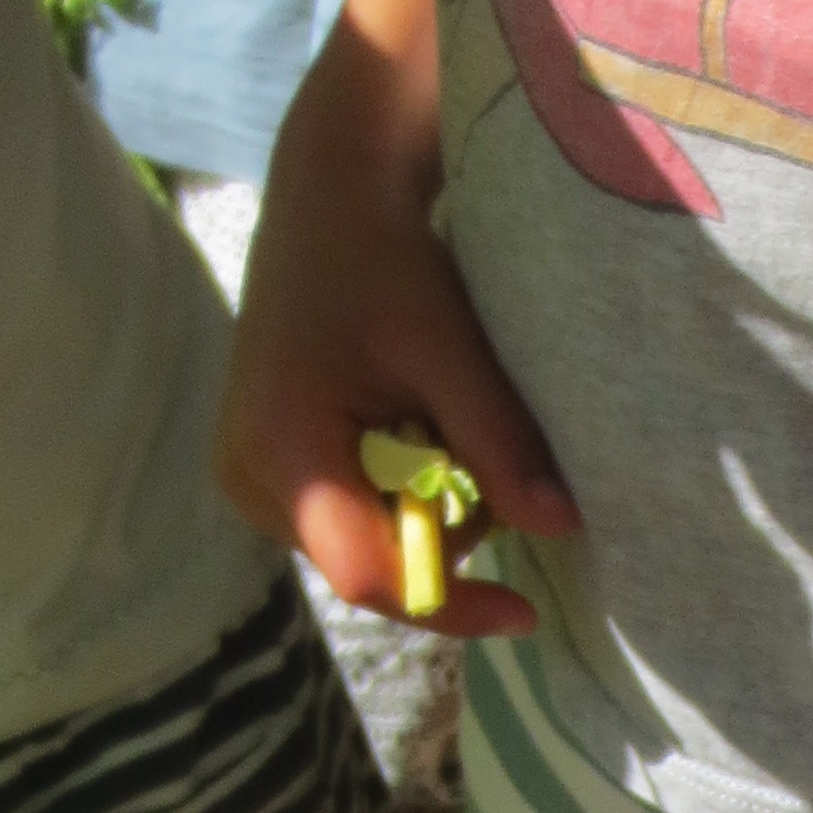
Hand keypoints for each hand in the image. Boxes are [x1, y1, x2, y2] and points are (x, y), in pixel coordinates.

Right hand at [215, 0, 580, 638]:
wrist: (331, 198)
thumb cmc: (383, 259)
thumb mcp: (449, 348)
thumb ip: (499, 443)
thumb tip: (563, 527)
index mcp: (282, 450)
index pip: (367, 572)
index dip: (449, 604)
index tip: (522, 613)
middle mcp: (249, 480)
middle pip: (366, 563)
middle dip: (441, 536)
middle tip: (482, 454)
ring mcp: (249, 479)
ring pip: (361, 543)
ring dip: (422, 510)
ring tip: (439, 419)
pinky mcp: (263, 470)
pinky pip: (347, 515)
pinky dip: (396, 490)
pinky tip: (410, 423)